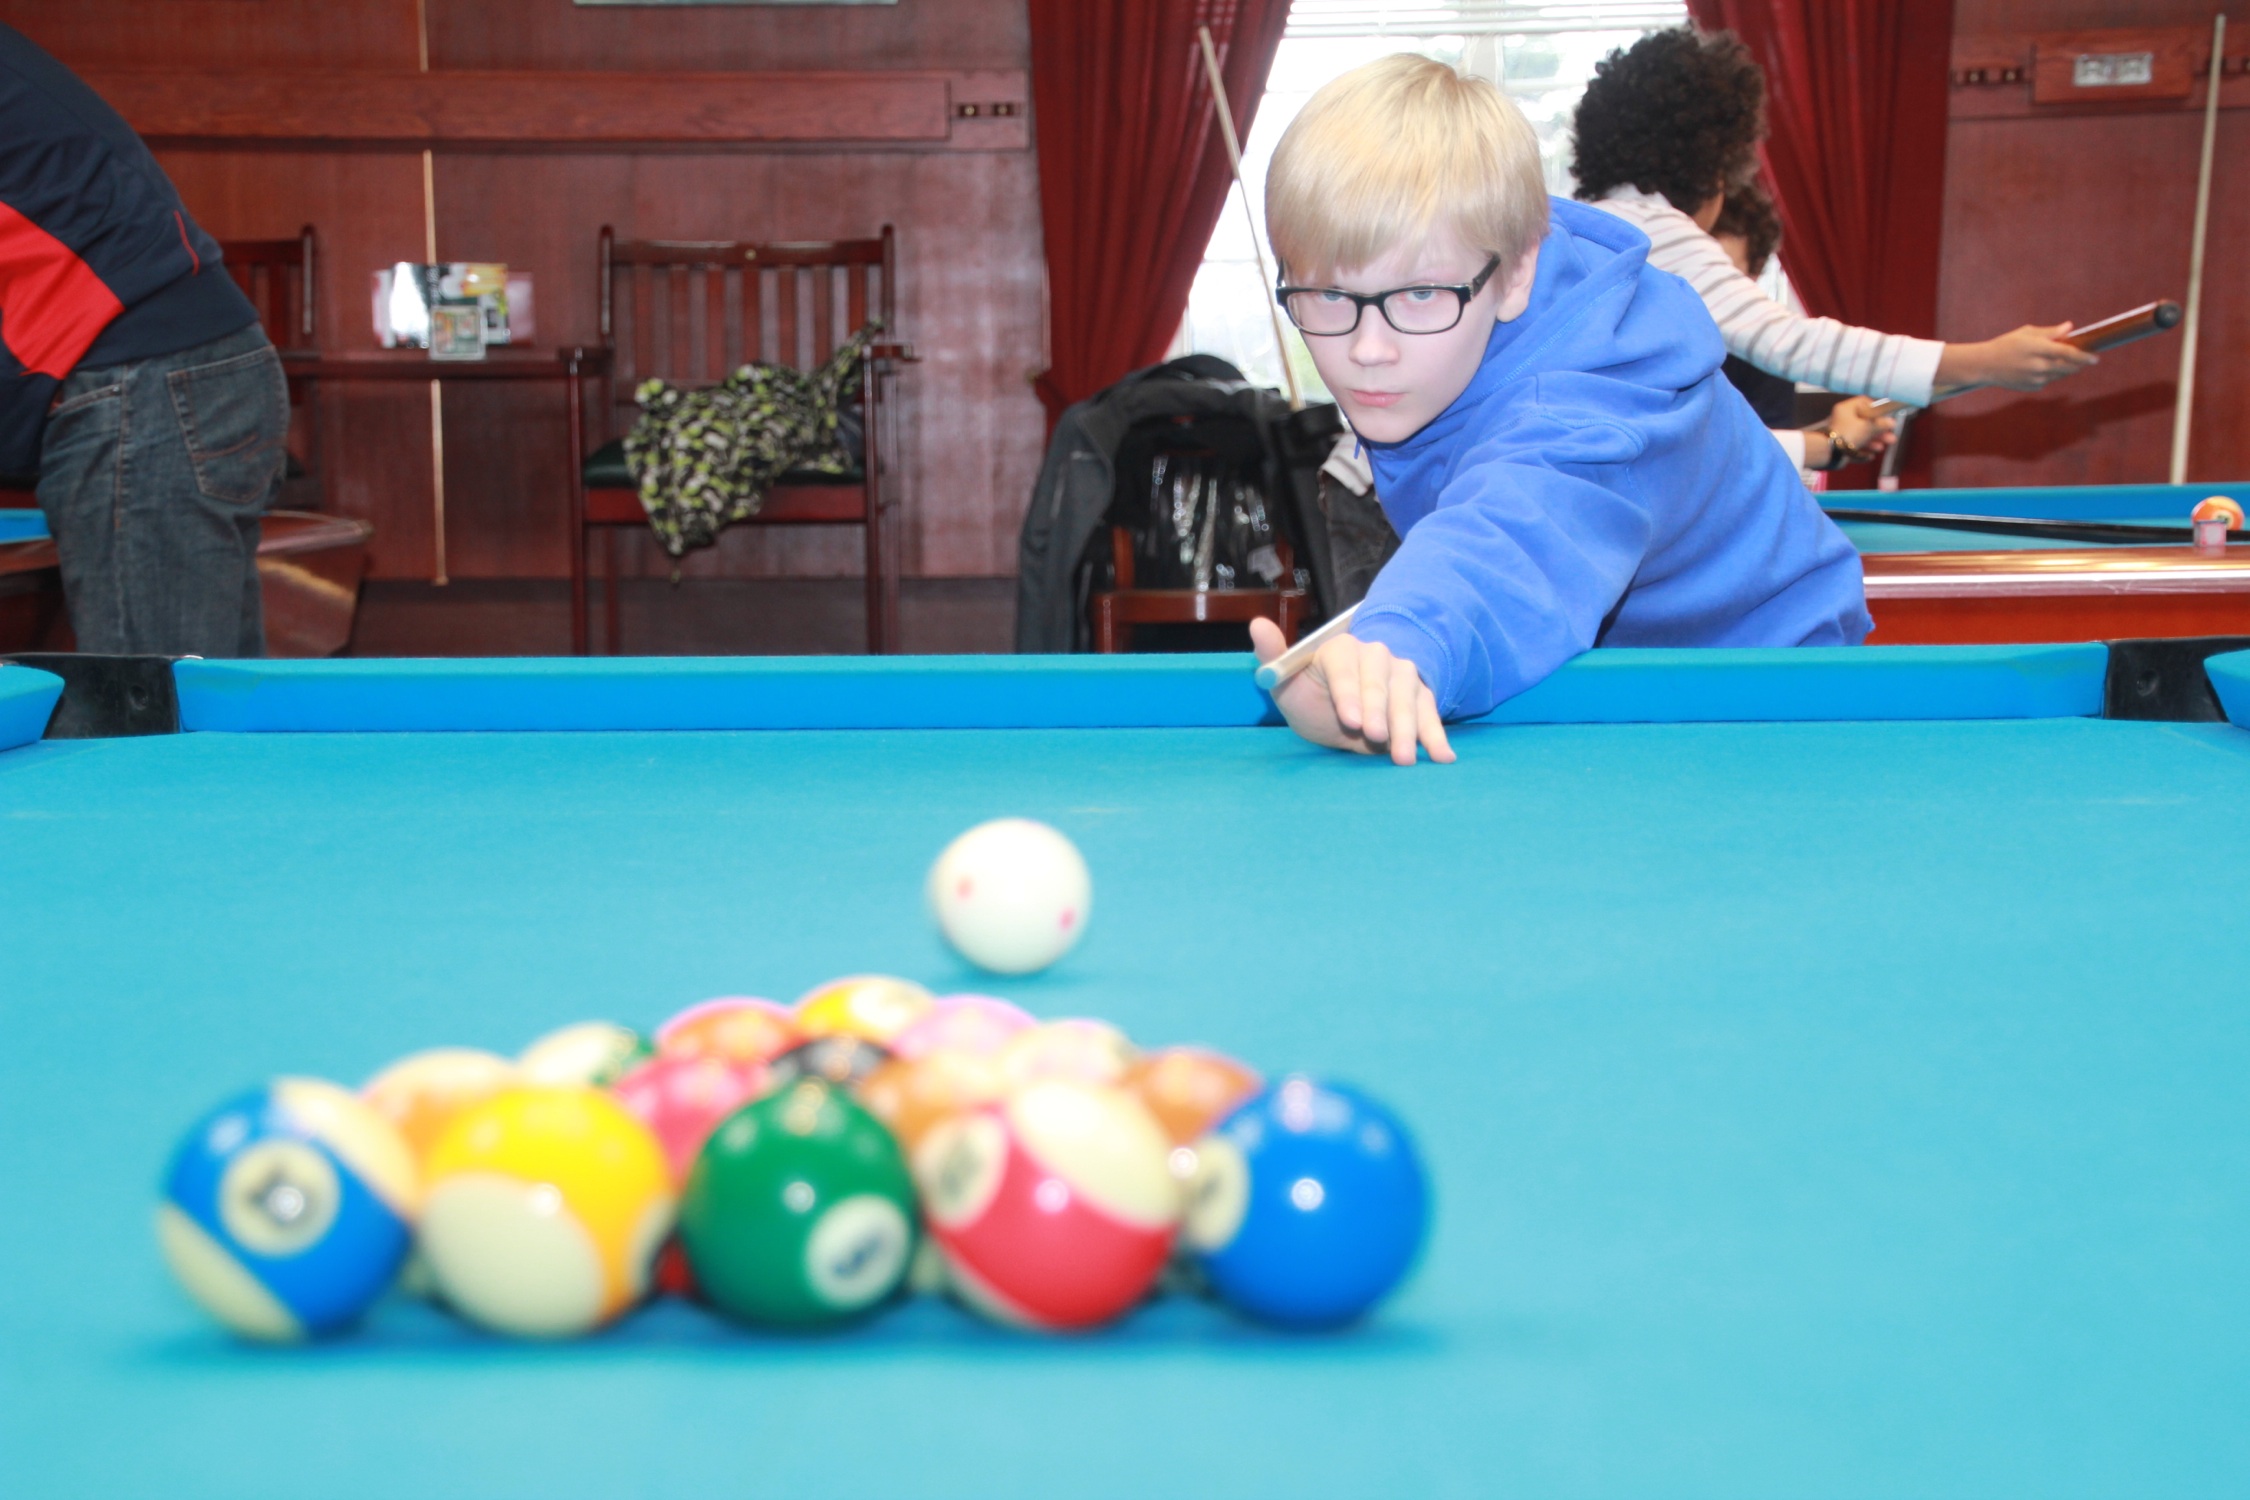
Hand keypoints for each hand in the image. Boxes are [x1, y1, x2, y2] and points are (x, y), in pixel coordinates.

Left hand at [1250, 616, 1455, 766]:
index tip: (1350, 721)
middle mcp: (1376, 655)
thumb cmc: (1311, 698)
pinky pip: (1430, 713)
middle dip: (1380, 712)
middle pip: (1381, 681)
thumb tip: (1257, 624)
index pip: (1346, 668)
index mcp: (1340, 649)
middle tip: (1377, 739)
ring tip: (1404, 759)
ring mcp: (1401, 674)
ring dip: (1408, 728)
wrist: (1342, 714)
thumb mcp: (1286, 685)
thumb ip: (1272, 656)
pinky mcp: (1421, 695)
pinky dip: (1436, 735)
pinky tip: (1443, 756)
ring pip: (1408, 698)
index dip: (1349, 695)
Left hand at [1824, 395, 1894, 458]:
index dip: (1876, 408)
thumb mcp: (1869, 426)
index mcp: (1846, 409)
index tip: (1886, 416)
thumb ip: (1882, 424)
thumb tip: (1892, 423)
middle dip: (1879, 430)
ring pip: (1860, 435)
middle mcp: (1842, 419)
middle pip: (1865, 422)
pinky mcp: (1839, 446)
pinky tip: (1870, 456)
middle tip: (1890, 436)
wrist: (1830, 453)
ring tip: (1884, 446)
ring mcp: (1840, 433)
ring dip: (1874, 441)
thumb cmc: (1848, 434)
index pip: (1864, 402)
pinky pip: (1854, 447)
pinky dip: (1863, 450)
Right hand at [1937, 323, 2099, 392]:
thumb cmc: (2006, 344)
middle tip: (2082, 359)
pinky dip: (2049, 374)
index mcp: (2039, 349)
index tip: (2095, 358)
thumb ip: (2050, 332)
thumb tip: (2070, 328)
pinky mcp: (2032, 387)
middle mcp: (2039, 366)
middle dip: (2077, 364)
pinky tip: (2036, 368)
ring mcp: (2035, 379)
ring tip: (2053, 360)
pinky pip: (2048, 380)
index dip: (2084, 356)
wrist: (1985, 365)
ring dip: (2064, 368)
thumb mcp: (2027, 333)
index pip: (2068, 353)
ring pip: (2060, 375)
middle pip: (2068, 367)